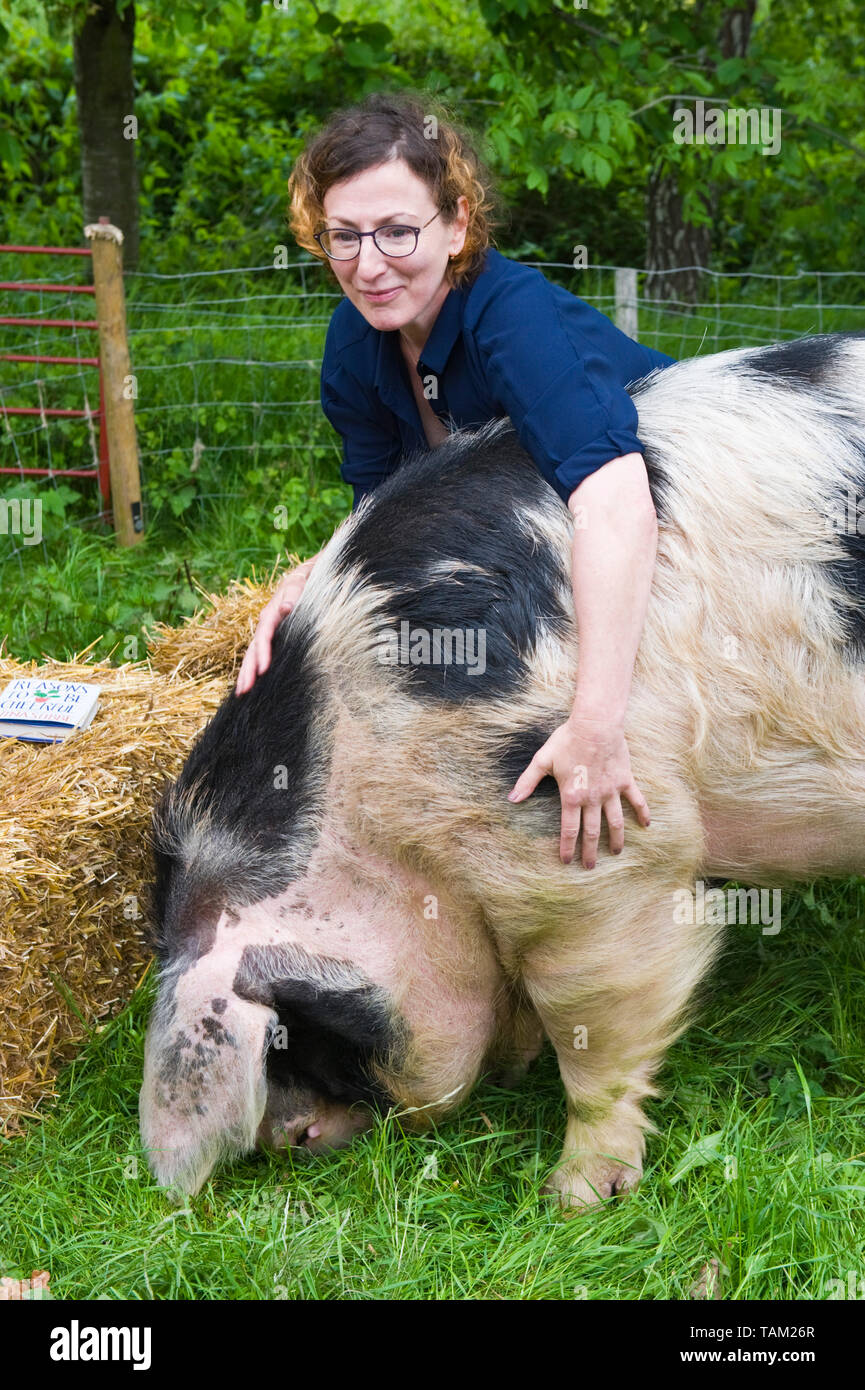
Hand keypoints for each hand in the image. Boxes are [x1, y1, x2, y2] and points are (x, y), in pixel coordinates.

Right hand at [234, 561, 313, 695]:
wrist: (304, 576)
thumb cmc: (304, 581)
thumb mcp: (300, 583)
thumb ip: (294, 594)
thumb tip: (286, 607)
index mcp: (271, 613)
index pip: (264, 635)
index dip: (262, 653)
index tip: (263, 670)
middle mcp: (265, 624)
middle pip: (252, 649)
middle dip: (247, 670)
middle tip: (243, 691)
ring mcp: (267, 632)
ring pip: (252, 654)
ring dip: (246, 673)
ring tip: (241, 693)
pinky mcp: (273, 638)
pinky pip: (259, 655)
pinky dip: (254, 669)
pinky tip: (252, 683)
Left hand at [507, 713, 649, 867]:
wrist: (595, 724)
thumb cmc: (567, 740)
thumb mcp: (542, 760)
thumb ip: (527, 782)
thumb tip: (512, 799)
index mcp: (571, 796)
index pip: (569, 829)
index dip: (567, 847)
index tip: (567, 862)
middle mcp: (592, 798)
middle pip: (592, 832)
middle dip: (590, 851)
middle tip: (590, 866)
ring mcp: (611, 791)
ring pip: (616, 822)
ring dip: (616, 839)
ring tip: (616, 853)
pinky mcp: (625, 781)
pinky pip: (637, 800)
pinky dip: (642, 813)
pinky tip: (646, 825)